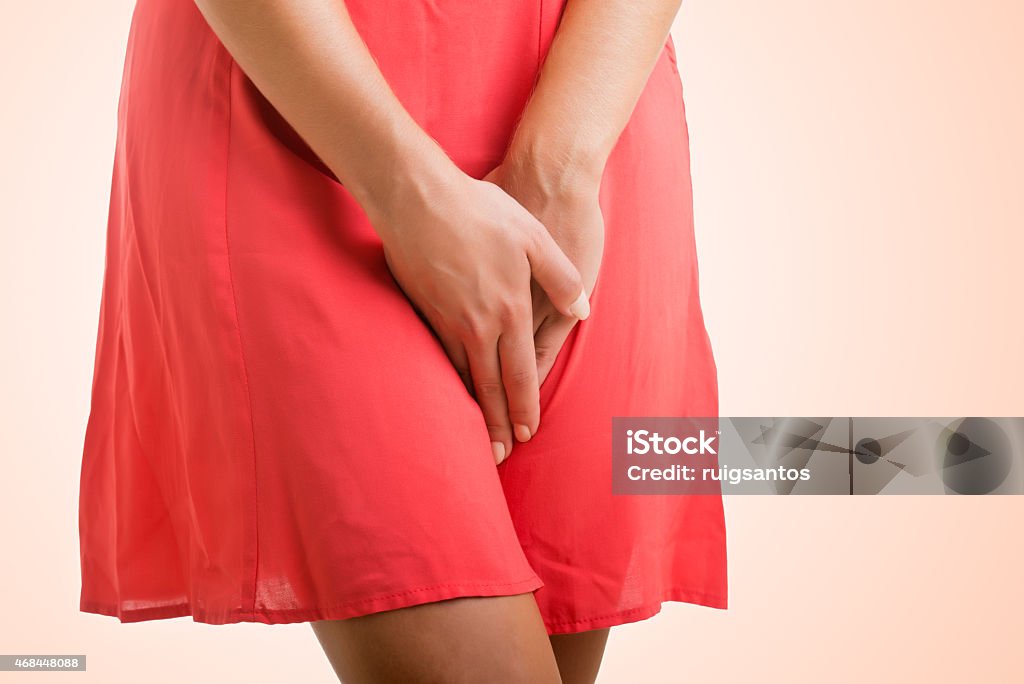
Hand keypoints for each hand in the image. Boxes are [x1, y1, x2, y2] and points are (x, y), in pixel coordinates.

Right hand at [373, 165, 589, 464]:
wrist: (418, 198)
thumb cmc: (481, 211)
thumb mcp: (534, 237)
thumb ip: (562, 277)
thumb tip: (582, 311)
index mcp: (510, 310)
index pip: (521, 373)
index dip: (525, 407)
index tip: (527, 434)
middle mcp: (477, 325)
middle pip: (489, 387)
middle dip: (496, 426)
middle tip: (501, 456)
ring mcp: (446, 321)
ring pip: (461, 377)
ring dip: (470, 411)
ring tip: (475, 437)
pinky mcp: (423, 311)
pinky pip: (438, 358)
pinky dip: (447, 383)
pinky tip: (449, 391)